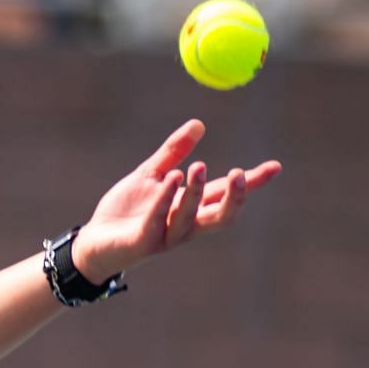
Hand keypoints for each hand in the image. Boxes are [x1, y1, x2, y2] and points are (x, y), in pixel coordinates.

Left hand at [71, 120, 280, 280]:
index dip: (252, 183)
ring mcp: (165, 236)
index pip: (225, 194)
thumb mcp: (151, 175)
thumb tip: (198, 125)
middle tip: (238, 173)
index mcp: (190, 207)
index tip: (275, 166)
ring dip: (194, 192)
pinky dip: (165, 200)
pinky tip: (171, 178)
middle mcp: (184, 225)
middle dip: (232, 198)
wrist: (93, 241)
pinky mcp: (143, 242)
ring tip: (195, 166)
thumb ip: (173, 153)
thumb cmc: (125, 211)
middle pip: (219, 216)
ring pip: (189, 218)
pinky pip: (157, 221)